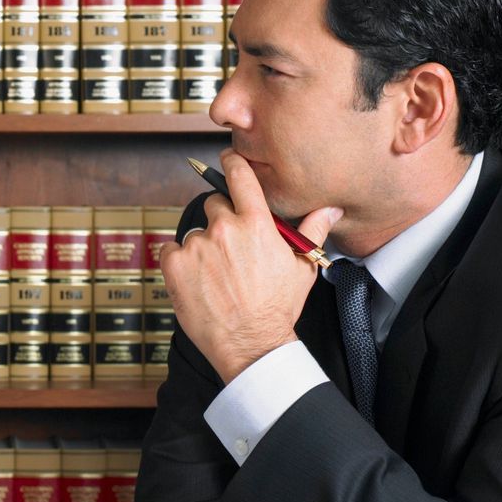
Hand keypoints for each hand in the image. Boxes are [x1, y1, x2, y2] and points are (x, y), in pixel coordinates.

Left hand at [161, 151, 341, 384]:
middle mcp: (225, 229)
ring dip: (202, 247)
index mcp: (257, 224)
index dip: (232, 162)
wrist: (251, 343)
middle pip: (214, 205)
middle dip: (221, 221)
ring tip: (216, 275)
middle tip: (230, 250)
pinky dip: (179, 262)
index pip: (240, 177)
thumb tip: (329, 209)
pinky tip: (196, 280)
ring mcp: (197, 245)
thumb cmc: (278, 307)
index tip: (227, 158)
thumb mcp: (302, 267)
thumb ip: (311, 231)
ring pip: (195, 232)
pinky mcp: (175, 264)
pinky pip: (171, 250)